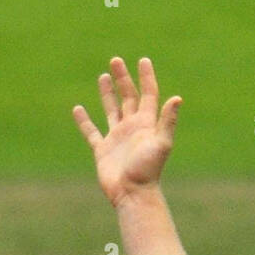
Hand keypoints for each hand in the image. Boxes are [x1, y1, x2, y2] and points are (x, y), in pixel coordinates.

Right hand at [73, 56, 180, 207]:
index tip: (143, 60)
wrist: (133, 194)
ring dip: (108, 93)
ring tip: (104, 76)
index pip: (148, 95)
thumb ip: (167, 121)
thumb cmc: (148, 170)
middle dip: (123, 79)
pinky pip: (91, 132)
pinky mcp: (103, 150)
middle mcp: (132, 128)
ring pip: (111, 110)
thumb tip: (177, 98)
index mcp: (146, 124)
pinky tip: (78, 109)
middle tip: (116, 60)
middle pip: (128, 97)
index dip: (146, 78)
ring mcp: (117, 138)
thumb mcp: (161, 143)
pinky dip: (84, 121)